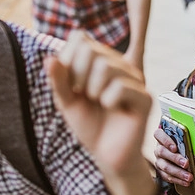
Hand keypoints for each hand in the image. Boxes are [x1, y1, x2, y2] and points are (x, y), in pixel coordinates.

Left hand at [45, 31, 150, 179]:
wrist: (108, 156)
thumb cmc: (90, 125)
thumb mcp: (67, 101)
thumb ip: (59, 80)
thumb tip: (49, 58)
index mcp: (102, 60)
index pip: (80, 38)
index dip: (68, 60)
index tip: (70, 84)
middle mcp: (120, 65)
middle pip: (91, 50)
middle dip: (78, 76)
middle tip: (84, 95)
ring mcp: (135, 79)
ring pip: (106, 67)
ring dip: (92, 90)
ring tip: (98, 102)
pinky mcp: (145, 97)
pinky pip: (120, 87)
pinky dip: (108, 100)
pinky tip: (112, 108)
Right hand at [153, 128, 192, 185]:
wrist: (176, 155)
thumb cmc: (181, 144)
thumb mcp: (181, 140)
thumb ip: (185, 140)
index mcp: (161, 137)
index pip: (158, 135)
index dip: (165, 141)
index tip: (175, 148)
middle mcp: (158, 149)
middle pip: (162, 152)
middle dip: (175, 158)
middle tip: (186, 163)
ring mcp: (158, 161)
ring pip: (165, 167)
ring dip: (178, 172)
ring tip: (189, 176)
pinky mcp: (160, 172)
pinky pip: (167, 177)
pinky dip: (178, 180)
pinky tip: (186, 182)